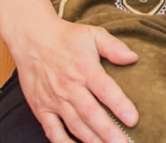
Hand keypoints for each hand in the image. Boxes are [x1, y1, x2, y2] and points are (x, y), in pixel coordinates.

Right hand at [9, 15, 138, 142]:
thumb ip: (114, 47)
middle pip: (91, 114)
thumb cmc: (66, 37)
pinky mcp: (41, 108)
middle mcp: (70, 87)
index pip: (105, 90)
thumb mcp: (93, 34)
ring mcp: (54, 100)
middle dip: (107, 131)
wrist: (32, 39)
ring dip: (90, 140)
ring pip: (74, 125)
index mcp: (85, 69)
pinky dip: (63, 142)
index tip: (133, 119)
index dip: (120, 105)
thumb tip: (133, 57)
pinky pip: (52, 130)